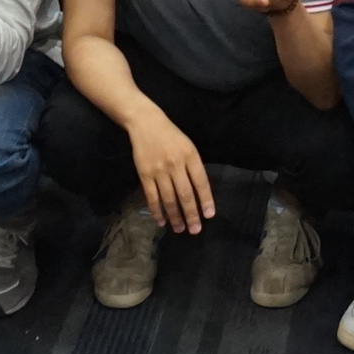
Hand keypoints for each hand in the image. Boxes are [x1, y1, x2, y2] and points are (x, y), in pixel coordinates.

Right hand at [127, 110, 215, 232]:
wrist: (146, 122)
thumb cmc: (171, 135)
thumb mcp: (188, 146)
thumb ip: (194, 167)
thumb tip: (199, 192)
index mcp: (190, 155)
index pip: (201, 182)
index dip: (206, 200)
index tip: (209, 215)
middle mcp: (176, 164)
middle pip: (185, 194)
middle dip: (191, 214)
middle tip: (195, 230)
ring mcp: (159, 170)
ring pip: (169, 199)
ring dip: (175, 216)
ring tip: (180, 229)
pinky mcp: (144, 174)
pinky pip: (152, 197)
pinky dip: (157, 211)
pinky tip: (162, 221)